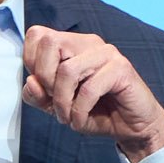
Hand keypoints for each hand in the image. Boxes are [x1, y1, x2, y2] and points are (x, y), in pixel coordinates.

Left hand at [23, 25, 163, 159]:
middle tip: (54, 103)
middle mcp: (88, 43)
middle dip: (45, 79)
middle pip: (50, 43)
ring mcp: (106, 53)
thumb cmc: (97, 112)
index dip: (31, 62)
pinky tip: (81, 121)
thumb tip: (30, 82)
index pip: (37, 35)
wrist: (132, 127)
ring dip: (62, 101)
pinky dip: (79, 110)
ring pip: (67, 69)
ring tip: (68, 117)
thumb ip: (38, 96)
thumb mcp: (58, 107)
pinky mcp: (121, 68)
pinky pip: (89, 88)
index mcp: (71, 45)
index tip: (42, 87)